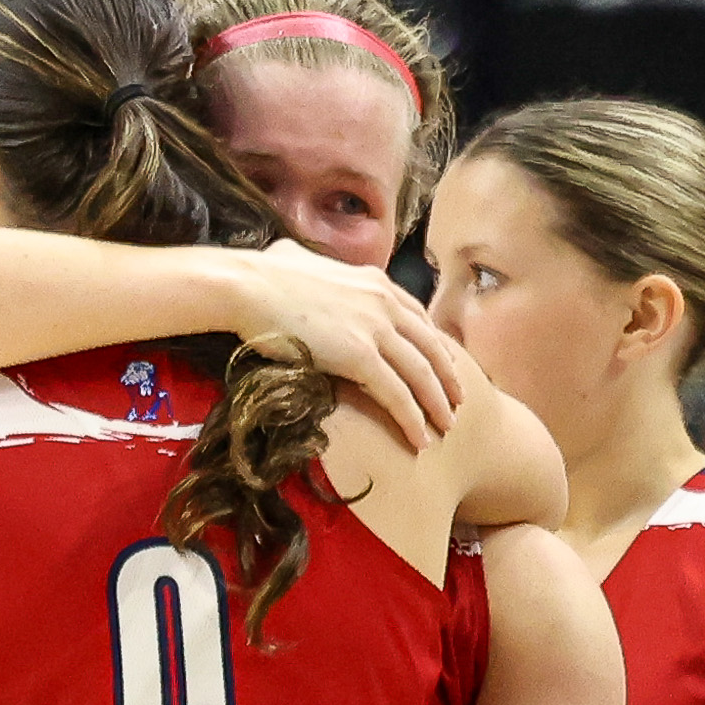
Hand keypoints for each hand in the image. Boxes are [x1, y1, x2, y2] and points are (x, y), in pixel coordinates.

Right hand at [235, 240, 470, 443]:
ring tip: (447, 428)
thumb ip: (320, 272)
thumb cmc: (262, 275)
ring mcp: (375, 328)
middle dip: (448, 378)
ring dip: (438, 405)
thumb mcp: (306, 264)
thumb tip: (300, 263)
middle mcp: (384, 301)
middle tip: (458, 403)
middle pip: (431, 346)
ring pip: (422, 374)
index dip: (435, 346)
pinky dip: (412, 420)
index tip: (443, 367)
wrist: (246, 287)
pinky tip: (420, 441)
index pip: (419, 318)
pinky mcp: (360, 356)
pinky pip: (397, 395)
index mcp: (375, 280)